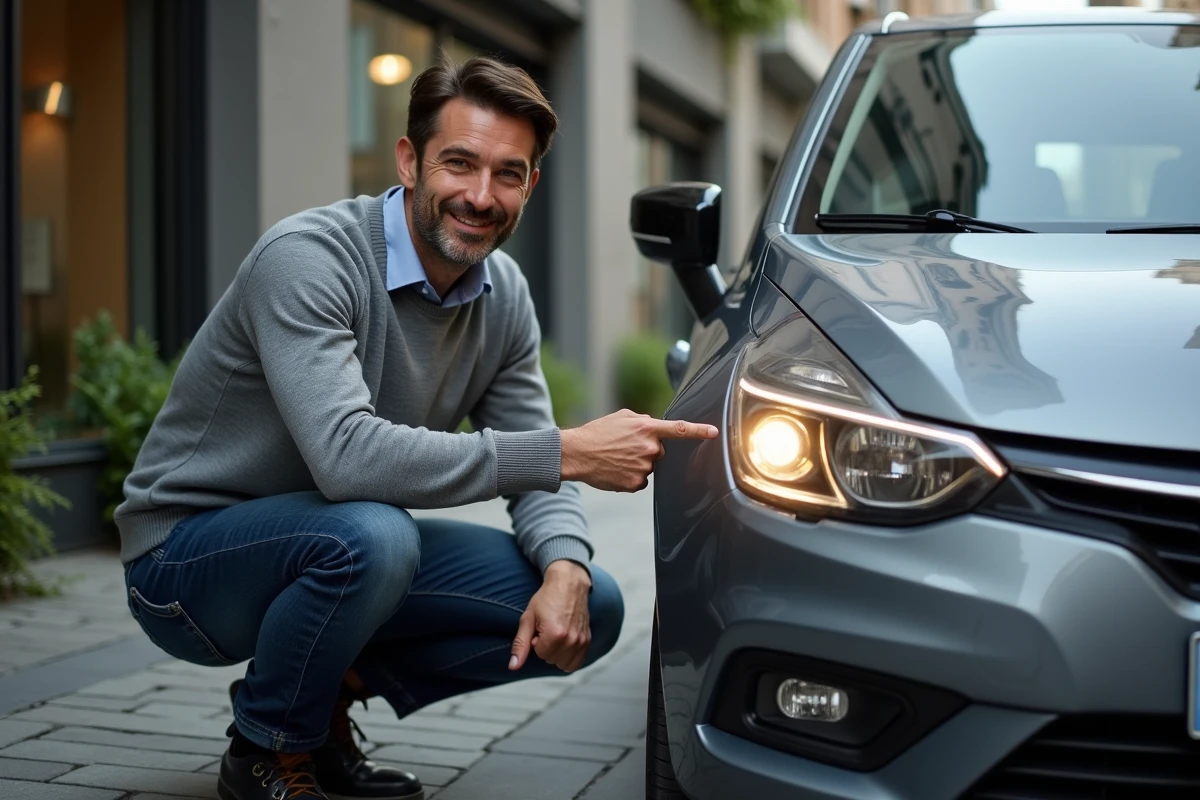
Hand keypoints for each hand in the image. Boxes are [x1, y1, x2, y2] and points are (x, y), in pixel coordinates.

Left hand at [510, 561, 592, 672]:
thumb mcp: (528, 618)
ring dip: (558, 653)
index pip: (540, 654)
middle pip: (552, 660)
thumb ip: (520, 645)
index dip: (537, 641)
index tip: (540, 627)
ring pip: (564, 664)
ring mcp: (582, 641)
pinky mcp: (588, 640)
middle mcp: (571, 640)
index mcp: (555, 635)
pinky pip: (577, 662)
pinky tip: (565, 642)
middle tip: (548, 628)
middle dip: (547, 647)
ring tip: (557, 634)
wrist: (569, 584)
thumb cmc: (547, 598)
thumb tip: (512, 666)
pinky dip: (569, 657)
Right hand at [560, 409, 717, 491]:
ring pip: (649, 467)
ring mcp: (643, 468)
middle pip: (659, 451)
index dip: (699, 431)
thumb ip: (644, 421)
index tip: (715, 433)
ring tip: (616, 457)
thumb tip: (655, 429)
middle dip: (647, 450)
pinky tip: (615, 470)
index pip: (679, 429)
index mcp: (647, 428)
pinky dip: (630, 476)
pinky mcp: (635, 483)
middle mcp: (649, 448)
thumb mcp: (622, 417)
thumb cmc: (598, 432)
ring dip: (637, 463)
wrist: (577, 453)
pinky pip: (640, 481)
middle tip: (625, 447)